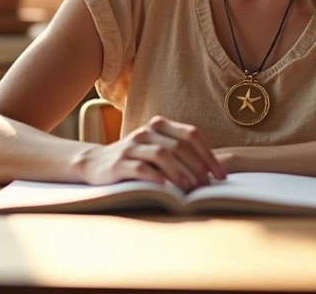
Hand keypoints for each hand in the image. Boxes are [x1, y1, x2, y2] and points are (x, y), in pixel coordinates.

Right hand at [74, 116, 225, 190]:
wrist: (95, 163)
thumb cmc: (134, 160)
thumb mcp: (156, 150)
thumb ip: (179, 153)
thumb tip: (211, 172)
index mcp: (160, 126)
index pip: (191, 135)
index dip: (208, 155)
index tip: (220, 176)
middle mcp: (147, 132)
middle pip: (179, 146)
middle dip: (197, 167)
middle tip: (206, 187)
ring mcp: (131, 145)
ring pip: (162, 154)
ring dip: (180, 172)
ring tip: (190, 188)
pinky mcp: (118, 162)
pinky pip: (141, 168)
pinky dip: (156, 177)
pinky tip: (166, 188)